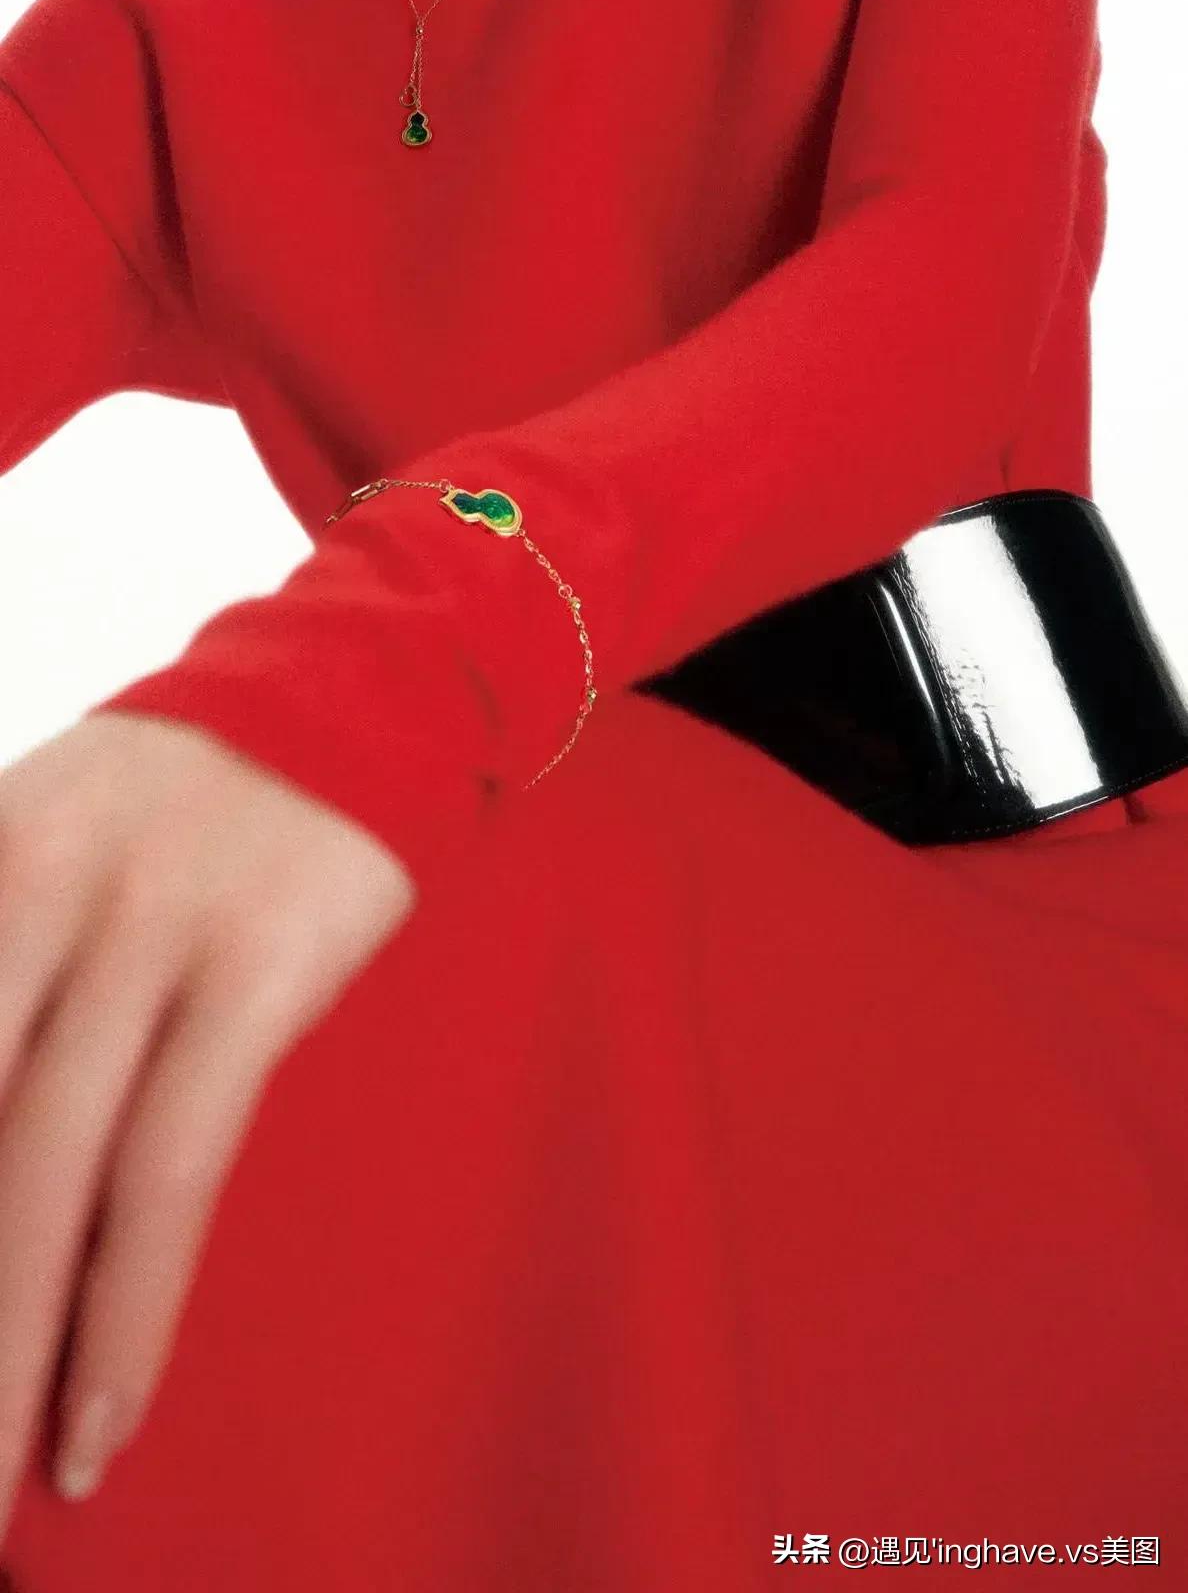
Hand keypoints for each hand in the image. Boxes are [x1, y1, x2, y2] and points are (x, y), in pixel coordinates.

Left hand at [0, 709, 415, 1541]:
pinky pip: (171, 1171)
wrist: (367, 688)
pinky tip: (105, 1414)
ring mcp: (148, 923)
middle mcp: (34, 882)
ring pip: (42, 1176)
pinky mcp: (255, 967)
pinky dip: (129, 1310)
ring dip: (11, 1353)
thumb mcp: (40, 836)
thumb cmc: (190, 793)